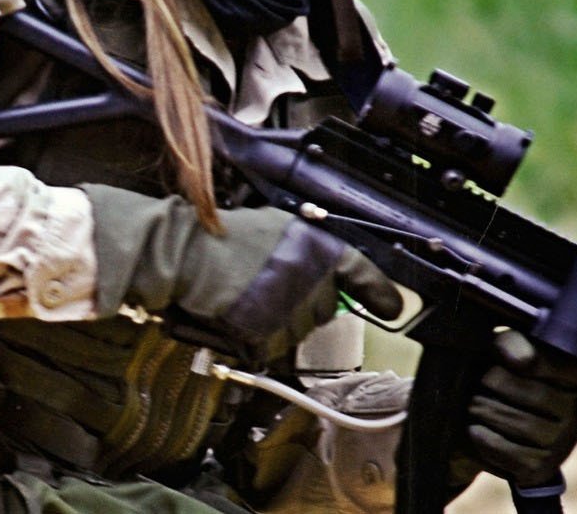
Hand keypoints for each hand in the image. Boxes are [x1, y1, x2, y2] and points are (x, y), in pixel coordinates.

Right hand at [183, 218, 402, 361]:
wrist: (185, 254)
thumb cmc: (224, 238)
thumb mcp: (277, 228)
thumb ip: (309, 250)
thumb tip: (333, 277)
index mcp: (316, 246)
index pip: (361, 273)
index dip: (379, 293)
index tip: (390, 307)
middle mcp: (311, 278)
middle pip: (324, 310)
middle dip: (302, 305)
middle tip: (270, 287)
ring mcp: (290, 310)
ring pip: (298, 333)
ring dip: (279, 324)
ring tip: (249, 297)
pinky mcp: (268, 336)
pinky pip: (273, 349)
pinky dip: (258, 341)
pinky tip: (240, 315)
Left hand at [465, 330, 576, 486]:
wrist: (498, 422)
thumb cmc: (505, 374)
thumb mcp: (508, 351)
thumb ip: (514, 344)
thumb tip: (522, 359)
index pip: (554, 365)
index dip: (520, 357)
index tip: (495, 356)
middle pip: (539, 397)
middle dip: (499, 387)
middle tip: (478, 384)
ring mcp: (562, 444)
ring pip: (525, 428)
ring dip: (490, 413)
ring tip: (473, 404)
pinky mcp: (540, 468)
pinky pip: (513, 456)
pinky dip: (488, 441)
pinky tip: (475, 429)